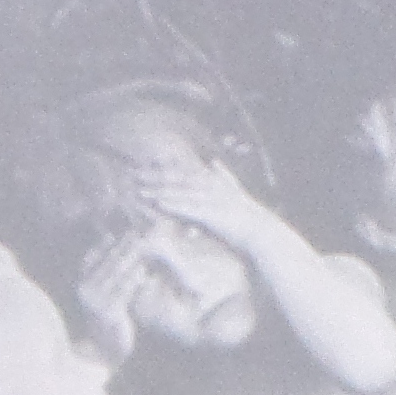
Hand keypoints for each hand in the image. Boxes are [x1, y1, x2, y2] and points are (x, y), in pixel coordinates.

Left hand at [129, 153, 269, 249]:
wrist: (261, 233)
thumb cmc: (247, 216)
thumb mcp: (236, 191)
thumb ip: (224, 176)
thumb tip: (215, 161)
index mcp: (212, 180)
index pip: (182, 171)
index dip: (162, 168)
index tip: (143, 165)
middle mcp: (210, 187)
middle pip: (177, 179)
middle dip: (154, 176)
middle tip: (133, 173)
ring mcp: (211, 200)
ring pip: (180, 192)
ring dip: (159, 191)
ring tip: (139, 190)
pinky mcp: (213, 214)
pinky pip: (189, 207)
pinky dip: (173, 205)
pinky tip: (158, 204)